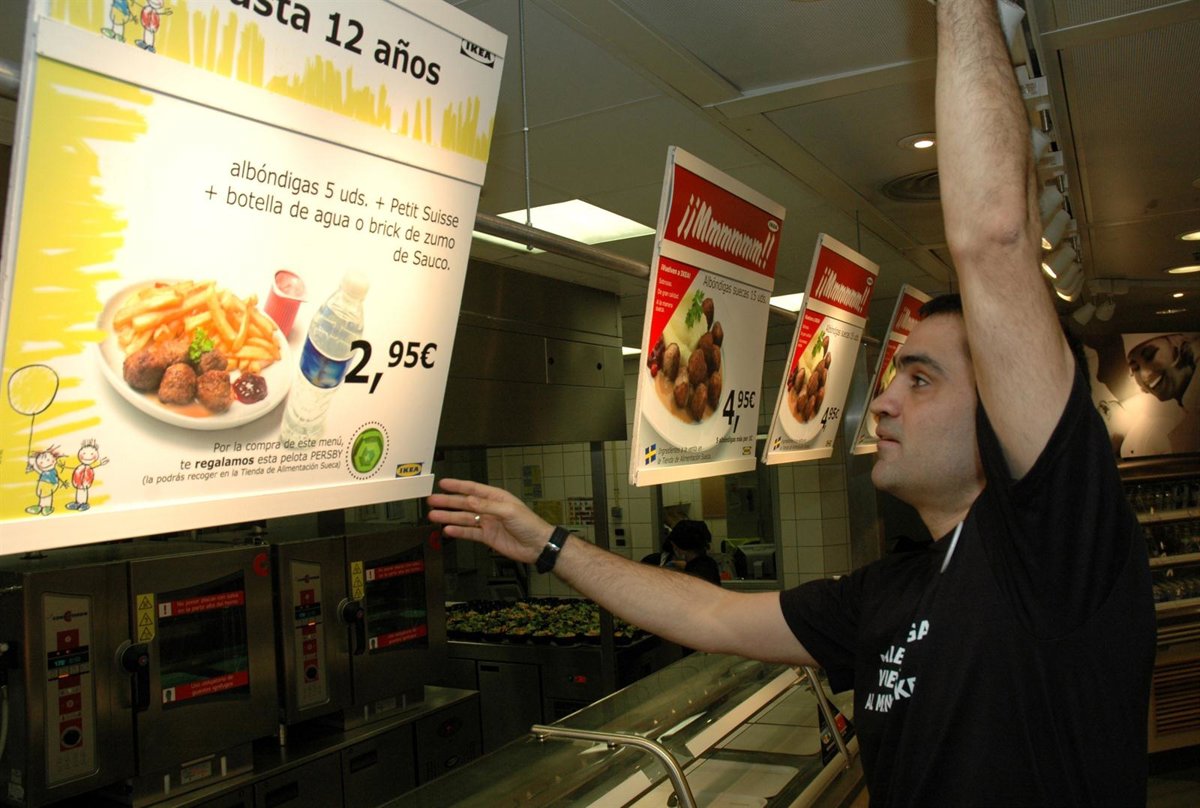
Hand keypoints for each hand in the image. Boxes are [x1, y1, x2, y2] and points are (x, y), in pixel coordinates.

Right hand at [427, 478, 552, 564]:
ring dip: (449, 517)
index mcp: (496, 497)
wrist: (537, 545)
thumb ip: (487, 505)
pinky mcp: (488, 537)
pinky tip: (447, 530)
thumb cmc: (529, 524)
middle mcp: (490, 508)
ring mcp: (488, 523)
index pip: (473, 489)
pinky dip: (458, 531)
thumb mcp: (509, 511)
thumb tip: (469, 500)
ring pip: (464, 518)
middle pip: (464, 503)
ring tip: (433, 515)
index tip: (442, 483)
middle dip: (448, 502)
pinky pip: (469, 533)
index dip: (457, 486)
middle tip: (432, 500)